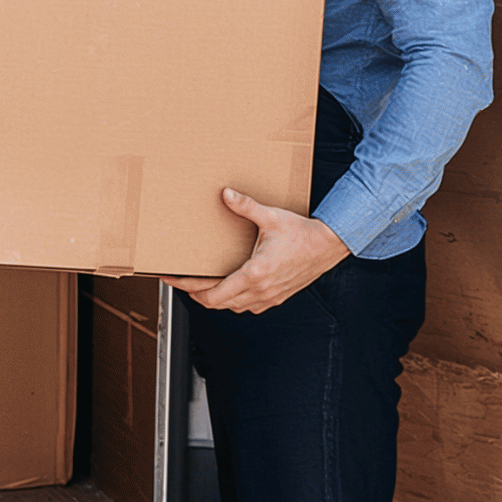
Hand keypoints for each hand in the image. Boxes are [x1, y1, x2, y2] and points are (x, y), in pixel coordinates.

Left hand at [165, 188, 351, 313]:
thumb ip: (246, 206)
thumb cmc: (302, 233)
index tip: (171, 279)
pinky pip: (247, 306)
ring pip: (232, 307)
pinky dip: (232, 300)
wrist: (329, 246)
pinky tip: (228, 287)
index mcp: (255, 274)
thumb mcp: (271, 217)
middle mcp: (260, 290)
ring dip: (215, 298)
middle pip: (217, 304)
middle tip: (180, 280)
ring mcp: (269, 297)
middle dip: (195, 293)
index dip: (187, 288)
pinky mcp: (276, 297)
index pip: (212, 293)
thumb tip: (225, 194)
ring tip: (200, 284)